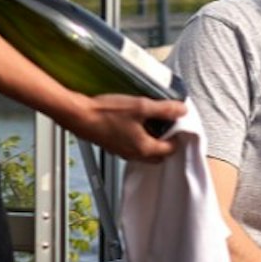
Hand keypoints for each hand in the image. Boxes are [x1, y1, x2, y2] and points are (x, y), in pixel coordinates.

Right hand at [58, 93, 184, 163]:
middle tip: (169, 125)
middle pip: (159, 155)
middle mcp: (134, 154)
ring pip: (145, 152)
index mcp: (144, 148)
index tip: (179, 123)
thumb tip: (182, 110)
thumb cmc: (106, 113)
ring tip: (152, 122)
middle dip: (167, 142)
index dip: (178, 136)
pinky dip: (138, 139)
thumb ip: (164, 109)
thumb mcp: (140, 106)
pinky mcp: (113, 146)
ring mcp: (122, 151)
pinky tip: (134, 123)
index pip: (171, 149)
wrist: (79, 116)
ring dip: (152, 141)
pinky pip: (132, 147)